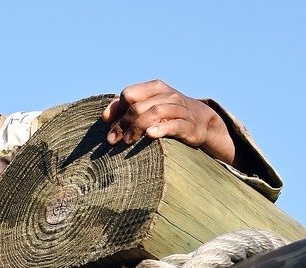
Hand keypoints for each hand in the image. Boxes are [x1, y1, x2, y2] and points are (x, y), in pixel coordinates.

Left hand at [102, 80, 236, 164]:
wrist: (201, 120)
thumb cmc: (168, 114)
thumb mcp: (149, 106)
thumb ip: (126, 109)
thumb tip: (105, 116)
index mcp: (155, 88)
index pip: (129, 94)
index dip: (118, 110)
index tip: (110, 127)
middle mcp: (167, 95)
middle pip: (138, 107)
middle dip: (123, 124)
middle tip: (113, 140)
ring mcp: (179, 109)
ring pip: (154, 113)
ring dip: (137, 127)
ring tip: (127, 141)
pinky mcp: (187, 125)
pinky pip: (174, 125)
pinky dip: (161, 129)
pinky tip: (150, 135)